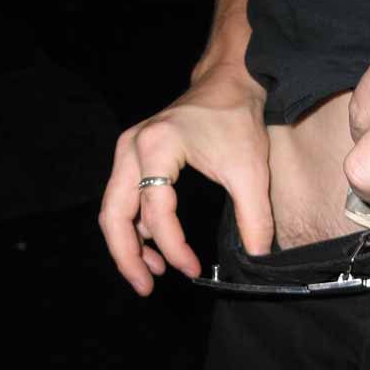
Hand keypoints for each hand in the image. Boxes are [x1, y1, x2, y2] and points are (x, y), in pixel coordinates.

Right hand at [99, 63, 273, 295]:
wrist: (228, 82)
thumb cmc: (236, 118)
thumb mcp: (251, 170)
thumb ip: (255, 217)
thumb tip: (257, 257)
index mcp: (157, 147)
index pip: (157, 212)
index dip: (174, 248)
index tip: (193, 270)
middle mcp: (132, 148)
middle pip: (113, 214)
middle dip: (127, 257)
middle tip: (146, 287)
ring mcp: (127, 151)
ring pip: (112, 209)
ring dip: (127, 245)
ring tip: (152, 273)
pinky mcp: (132, 157)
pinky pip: (121, 200)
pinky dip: (133, 228)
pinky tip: (154, 249)